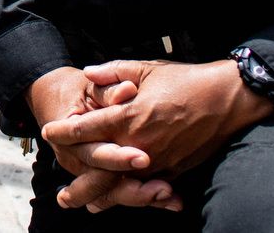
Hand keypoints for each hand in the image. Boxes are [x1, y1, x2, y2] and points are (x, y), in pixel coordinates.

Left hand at [42, 60, 272, 207]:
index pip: (87, 128)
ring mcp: (157, 160)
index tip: (48, 134)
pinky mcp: (174, 169)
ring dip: (103, 195)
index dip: (64, 132)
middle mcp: (139, 143)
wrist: (225, 99)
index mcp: (128, 116)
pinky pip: (148, 187)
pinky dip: (132, 194)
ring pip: (124, 184)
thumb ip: (114, 72)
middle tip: (62, 197)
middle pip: (101, 169)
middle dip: (79, 184)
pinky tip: (120, 200)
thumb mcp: (146, 68)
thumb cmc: (185, 81)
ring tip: (86, 204)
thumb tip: (88, 73)